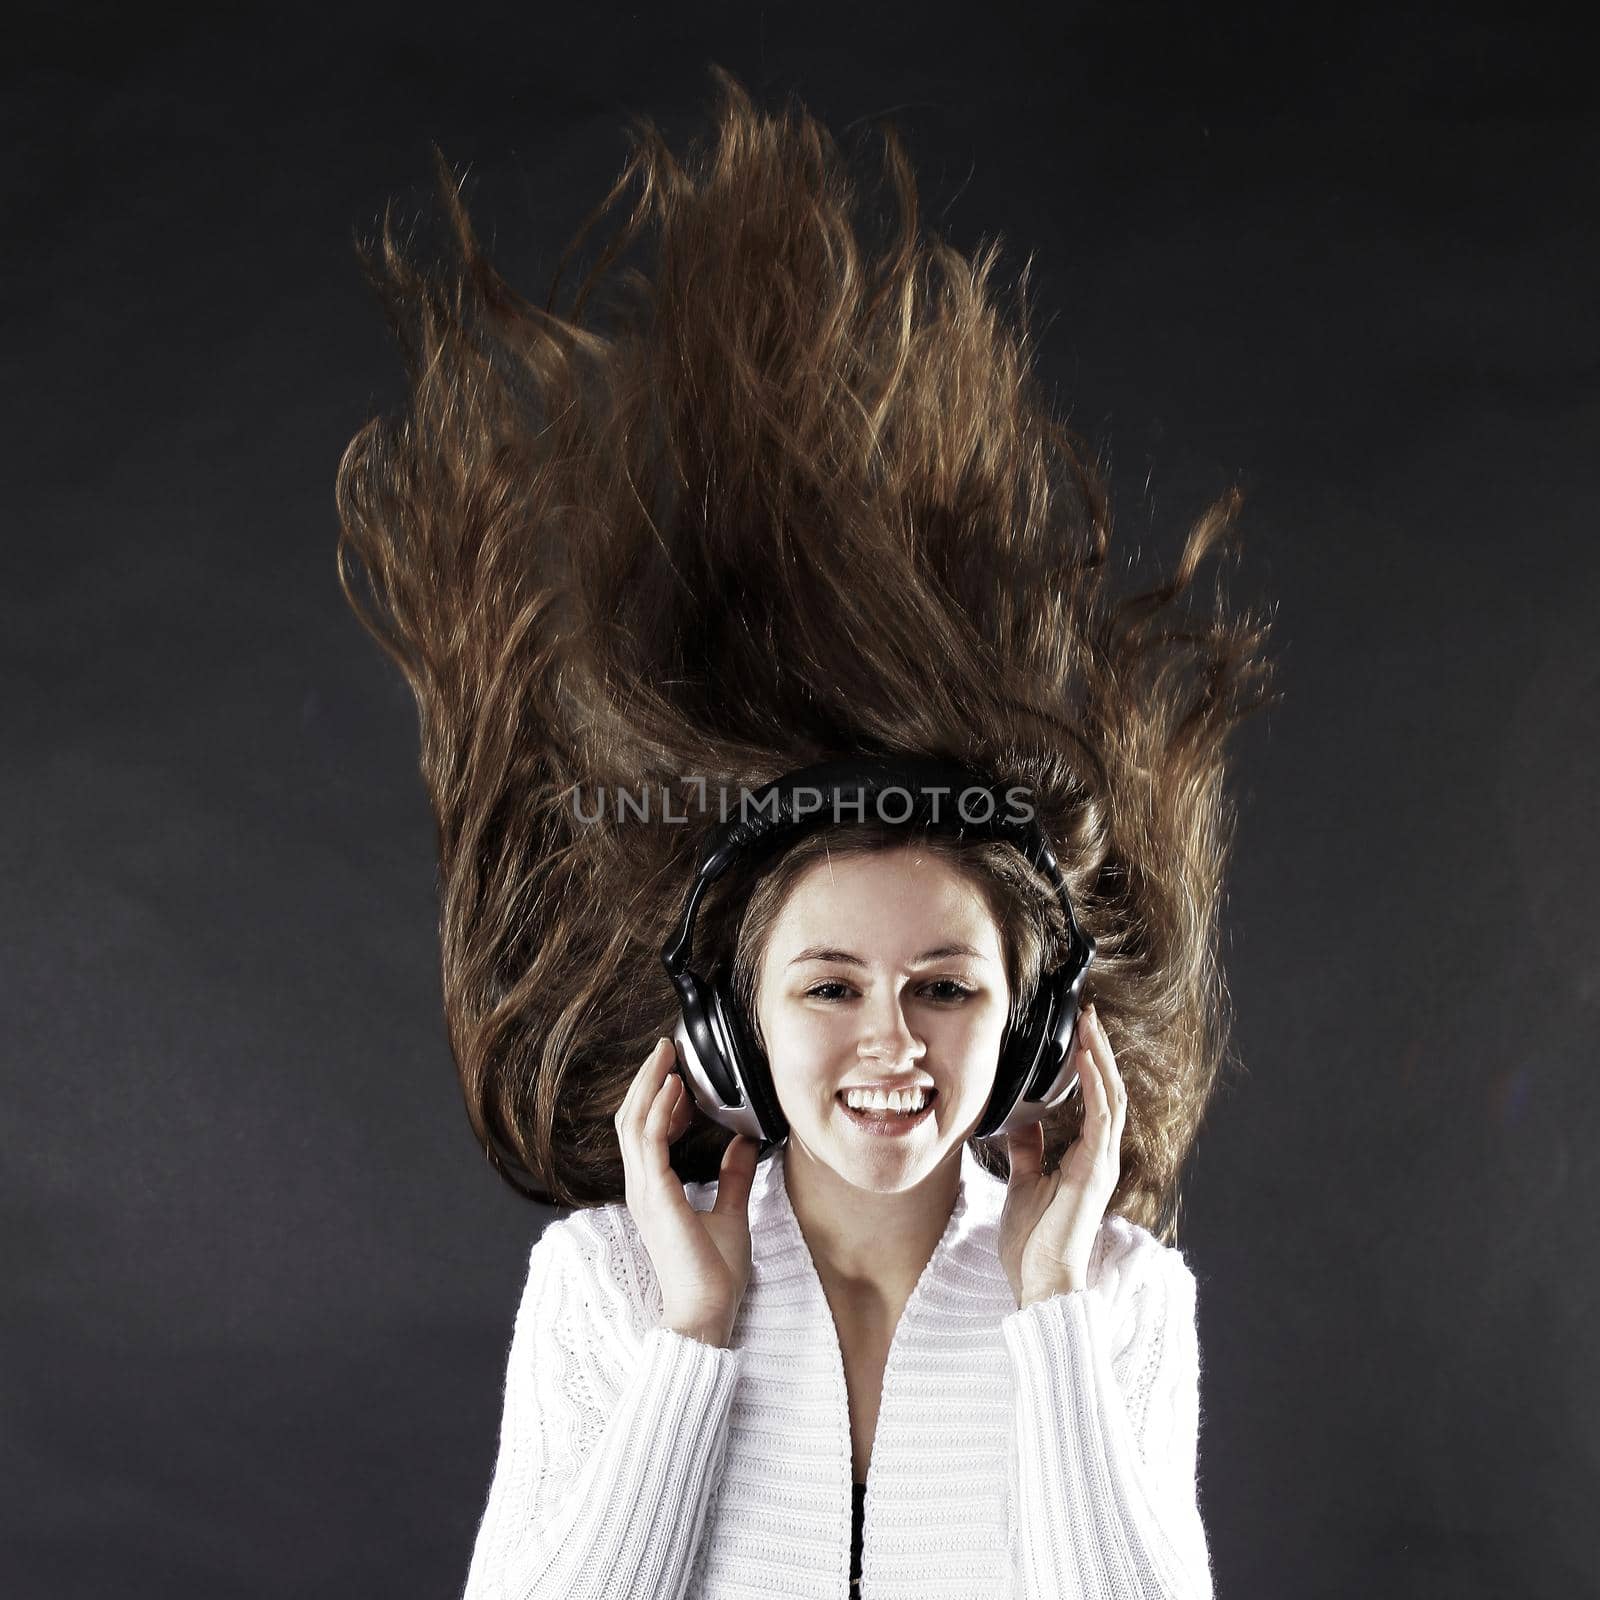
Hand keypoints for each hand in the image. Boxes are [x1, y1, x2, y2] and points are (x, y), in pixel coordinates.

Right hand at [614, 1038, 760, 1346]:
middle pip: (631, 1119)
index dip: (657, 1099)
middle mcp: (641, 1187)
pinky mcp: (655, 1196)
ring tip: (667, 1057)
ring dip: (650, 1085)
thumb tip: (744, 1143)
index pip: (645, 1132)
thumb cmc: (713, 1276)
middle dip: (647, 1080)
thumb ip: (733, 1178)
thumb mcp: (731, 1213)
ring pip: (633, 1123)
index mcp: (654, 1190)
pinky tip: (676, 1089)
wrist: (706, 1314)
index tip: (679, 1076)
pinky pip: (649, 1142)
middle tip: (665, 1049)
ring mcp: (644, 1191)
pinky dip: (659, 1110)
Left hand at [998, 1004, 1126, 1308]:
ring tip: (1090, 1025)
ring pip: (1111, 1097)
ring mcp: (1102, 1163)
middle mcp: (1101, 1156)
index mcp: (1086, 1157)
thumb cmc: (1033, 1240)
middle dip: (1099, 1051)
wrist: (1039, 1281)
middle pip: (1109, 1091)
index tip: (1079, 1032)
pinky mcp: (1095, 1171)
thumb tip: (1020, 1120)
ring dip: (1100, 1059)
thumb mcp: (1025, 1181)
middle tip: (1088, 1015)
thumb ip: (1028, 1149)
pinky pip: (1101, 1118)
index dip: (1090, 1065)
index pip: (1096, 1100)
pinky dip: (1096, 1085)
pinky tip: (1085, 1059)